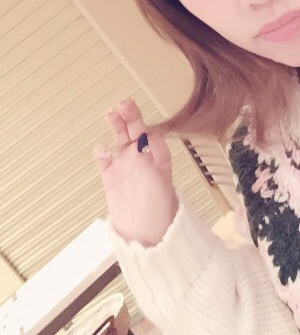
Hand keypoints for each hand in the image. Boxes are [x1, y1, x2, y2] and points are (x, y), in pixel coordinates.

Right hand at [93, 98, 177, 246]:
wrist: (145, 231)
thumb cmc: (160, 206)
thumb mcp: (162, 179)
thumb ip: (154, 157)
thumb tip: (149, 136)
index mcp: (157, 154)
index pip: (152, 134)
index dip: (147, 126)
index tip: (142, 126)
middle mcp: (141, 155)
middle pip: (134, 130)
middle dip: (130, 116)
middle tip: (124, 103)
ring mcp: (124, 164)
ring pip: (119, 138)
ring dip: (115, 125)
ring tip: (110, 114)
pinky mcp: (110, 175)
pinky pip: (104, 159)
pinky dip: (101, 152)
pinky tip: (101, 149)